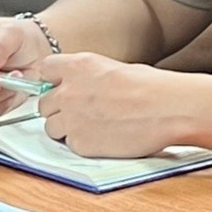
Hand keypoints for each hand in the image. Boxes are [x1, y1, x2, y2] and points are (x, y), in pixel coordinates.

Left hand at [33, 52, 189, 157]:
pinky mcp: (80, 144)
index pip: (45, 70)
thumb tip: (82, 86)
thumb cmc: (151, 87)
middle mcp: (69, 92)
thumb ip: (89, 77)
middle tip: (80, 112)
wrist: (167, 109)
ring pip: (51, 128)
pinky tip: (102, 138)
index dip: (53, 81)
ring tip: (92, 127)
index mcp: (79, 66)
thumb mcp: (114, 69)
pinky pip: (69, 145)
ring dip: (66, 129)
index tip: (60, 87)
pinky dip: (82, 144)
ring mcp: (71, 120)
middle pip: (43, 104)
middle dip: (58, 109)